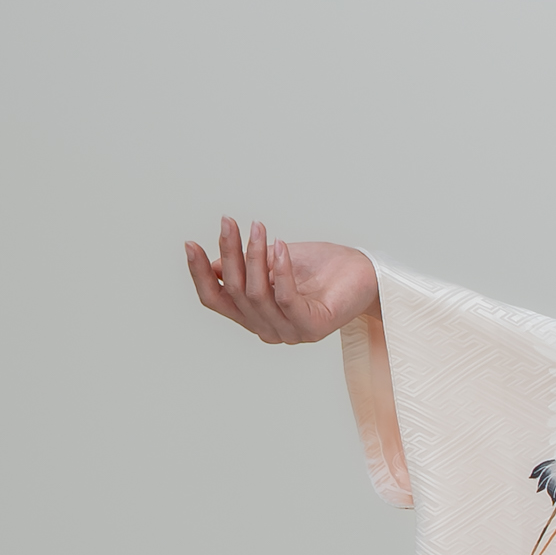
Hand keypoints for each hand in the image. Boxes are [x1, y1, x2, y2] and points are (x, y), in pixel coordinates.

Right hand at [184, 219, 376, 345]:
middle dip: (228, 253)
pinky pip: (285, 297)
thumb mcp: (274, 262)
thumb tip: (213, 265)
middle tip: (229, 221)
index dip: (199, 273)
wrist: (366, 275)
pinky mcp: (313, 327)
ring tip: (257, 227)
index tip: (189, 243)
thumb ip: (245, 267)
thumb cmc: (322, 268)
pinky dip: (280, 269)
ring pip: (256, 293)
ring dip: (253, 256)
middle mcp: (268, 330)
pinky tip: (280, 245)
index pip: (216, 300)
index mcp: (255, 317)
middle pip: (235, 292)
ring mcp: (291, 332)